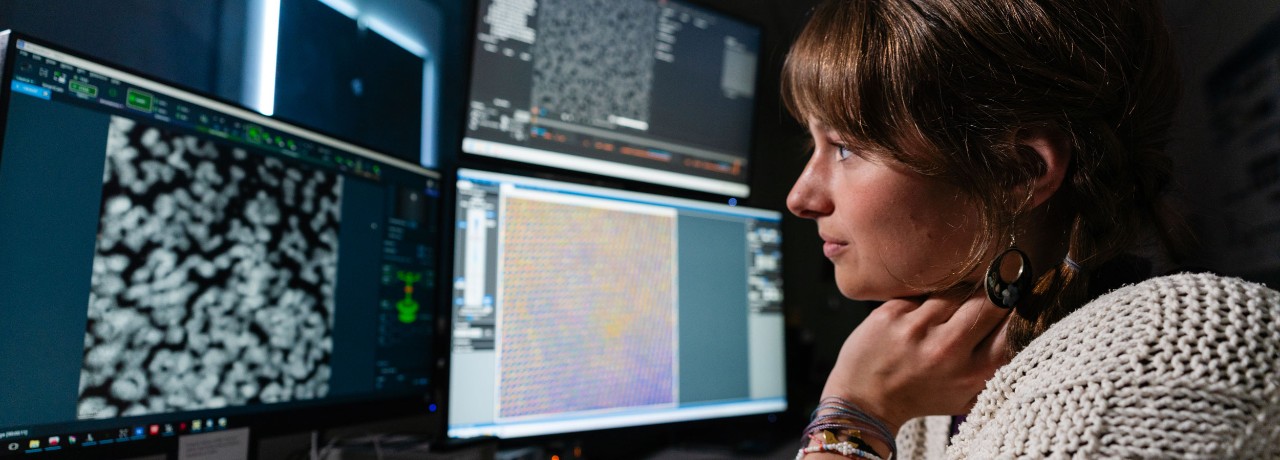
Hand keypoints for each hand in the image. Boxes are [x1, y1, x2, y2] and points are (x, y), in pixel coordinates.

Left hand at [821, 287, 1013, 433]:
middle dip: (994, 293)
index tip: (1019, 298)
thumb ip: (997, 366)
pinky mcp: (891, 313)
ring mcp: (917, 329)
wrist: (866, 399)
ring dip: (957, 297)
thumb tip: (1026, 320)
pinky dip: (925, 300)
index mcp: (975, 373)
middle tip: (989, 294)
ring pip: (956, 291)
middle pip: (990, 299)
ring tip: (945, 314)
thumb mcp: (968, 393)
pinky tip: (918, 317)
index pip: (1015, 326)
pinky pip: (923, 292)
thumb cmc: (923, 394)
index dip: (1019, 307)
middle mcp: (948, 349)